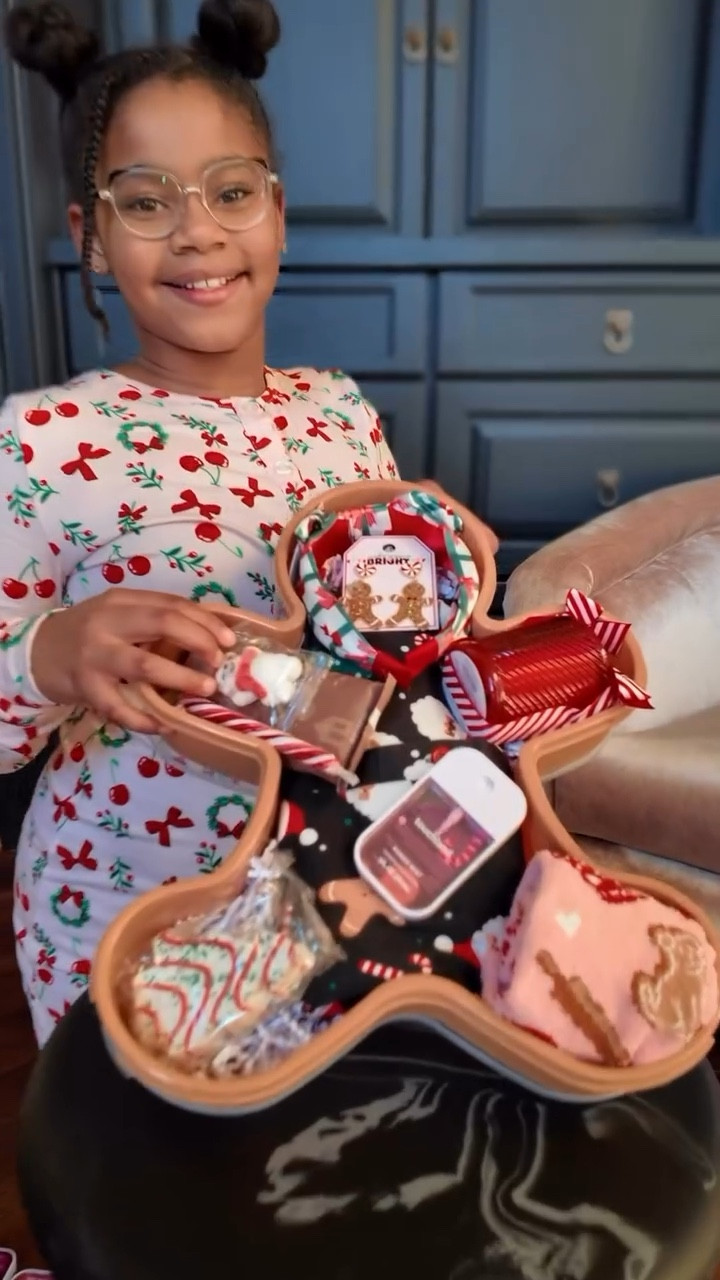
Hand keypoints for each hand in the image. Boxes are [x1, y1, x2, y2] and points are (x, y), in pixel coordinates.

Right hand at [30, 589, 236, 732]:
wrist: (38, 652)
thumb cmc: (90, 633)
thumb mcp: (118, 615)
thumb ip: (153, 619)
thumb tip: (208, 635)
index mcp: (121, 601)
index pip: (172, 604)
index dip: (206, 621)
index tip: (228, 640)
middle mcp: (108, 623)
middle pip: (163, 623)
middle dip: (199, 641)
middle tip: (218, 663)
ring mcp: (95, 656)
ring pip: (144, 665)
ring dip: (181, 678)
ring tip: (205, 689)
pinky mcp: (85, 688)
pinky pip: (120, 708)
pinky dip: (145, 719)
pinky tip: (166, 724)